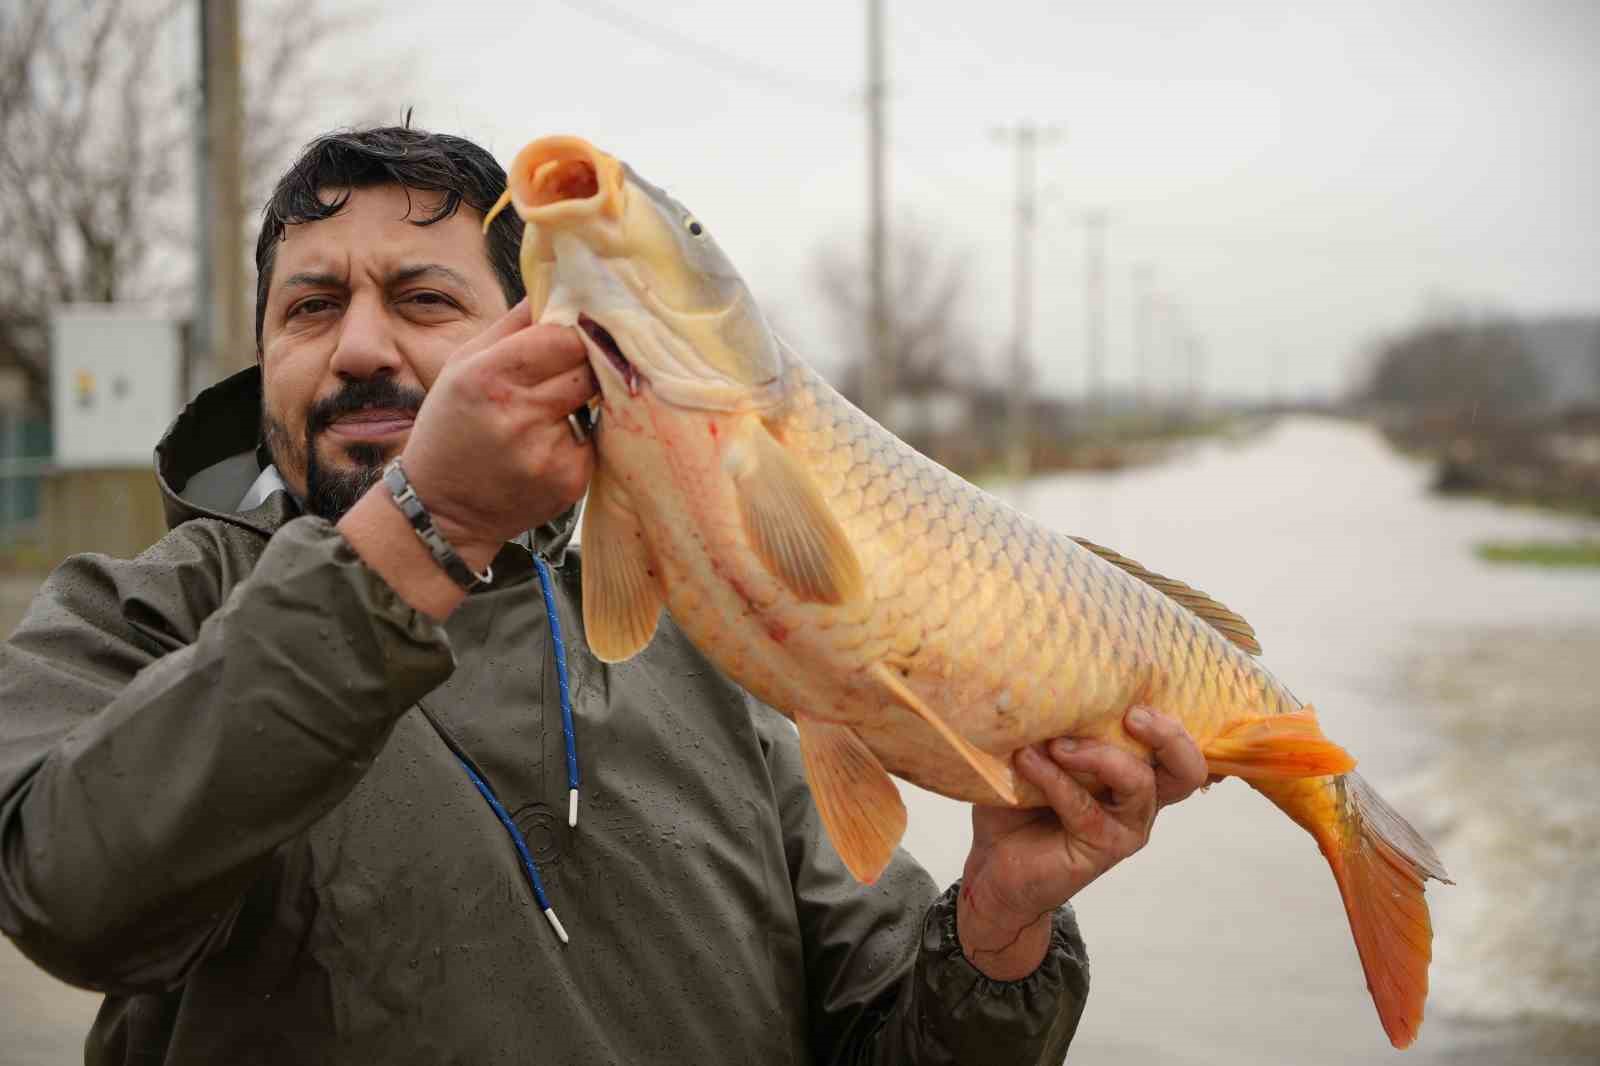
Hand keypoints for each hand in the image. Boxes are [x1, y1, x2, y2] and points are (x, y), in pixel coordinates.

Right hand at [399, 299, 598, 568]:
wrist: (441, 511)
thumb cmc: (451, 428)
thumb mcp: (461, 366)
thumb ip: (511, 326)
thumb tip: (558, 285)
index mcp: (489, 376)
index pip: (565, 337)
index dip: (577, 331)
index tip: (579, 330)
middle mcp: (519, 413)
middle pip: (588, 367)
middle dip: (587, 362)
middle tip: (575, 365)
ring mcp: (547, 450)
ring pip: (596, 402)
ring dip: (583, 399)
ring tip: (551, 408)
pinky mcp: (569, 480)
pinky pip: (594, 440)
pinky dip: (581, 436)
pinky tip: (548, 444)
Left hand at [956, 706, 1208, 980]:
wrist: (996, 863)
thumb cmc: (1020, 800)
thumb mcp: (1038, 752)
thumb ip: (1051, 724)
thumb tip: (1039, 678)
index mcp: (1133, 767)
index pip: (1177, 742)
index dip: (1175, 716)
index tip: (1138, 691)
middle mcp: (1140, 797)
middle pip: (1186, 769)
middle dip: (1168, 735)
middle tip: (1132, 715)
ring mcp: (1126, 826)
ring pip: (1140, 784)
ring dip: (1099, 756)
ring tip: (1058, 744)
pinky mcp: (1102, 849)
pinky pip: (1086, 810)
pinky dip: (1055, 780)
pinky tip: (1027, 761)